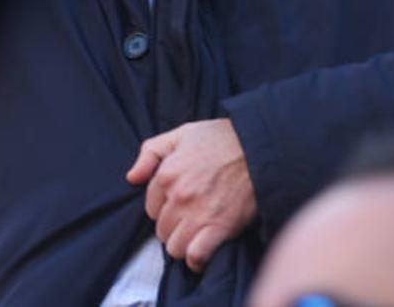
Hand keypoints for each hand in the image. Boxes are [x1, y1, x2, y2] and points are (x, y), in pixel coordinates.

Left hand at [126, 118, 256, 272]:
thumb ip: (150, 152)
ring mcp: (198, 214)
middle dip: (174, 225)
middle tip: (192, 216)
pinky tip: (202, 253)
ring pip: (174, 247)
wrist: (261, 147)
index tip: (181, 202)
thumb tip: (132, 177)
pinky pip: (196, 257)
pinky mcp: (220, 228)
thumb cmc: (223, 139)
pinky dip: (197, 260)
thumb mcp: (183, 133)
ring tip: (197, 233)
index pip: (151, 208)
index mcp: (167, 174)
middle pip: (162, 230)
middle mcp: (179, 196)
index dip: (165, 206)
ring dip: (184, 244)